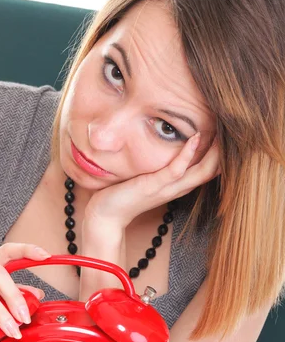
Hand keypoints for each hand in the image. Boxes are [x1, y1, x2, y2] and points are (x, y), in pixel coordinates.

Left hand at [84, 133, 219, 228]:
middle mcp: (177, 188)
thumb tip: (166, 147)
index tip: (227, 131)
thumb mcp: (148, 177)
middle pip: (212, 170)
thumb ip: (160, 166)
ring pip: (200, 171)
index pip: (209, 169)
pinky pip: (176, 170)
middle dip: (224, 150)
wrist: (105, 215)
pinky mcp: (153, 186)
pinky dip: (187, 154)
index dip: (221, 153)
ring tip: (224, 131)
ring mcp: (167, 188)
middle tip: (235, 126)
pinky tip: (195, 138)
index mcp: (178, 185)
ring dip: (214, 152)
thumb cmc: (124, 193)